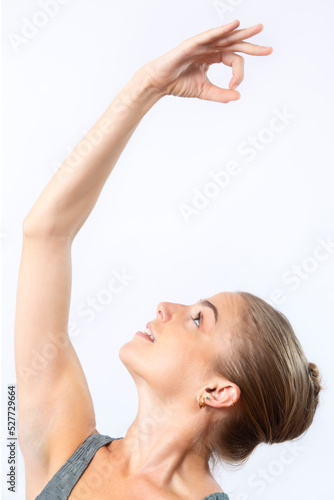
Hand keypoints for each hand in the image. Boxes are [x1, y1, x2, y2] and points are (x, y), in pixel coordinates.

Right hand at [139, 20, 272, 102]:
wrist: (159, 83)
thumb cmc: (179, 84)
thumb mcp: (204, 91)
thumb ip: (221, 94)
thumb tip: (238, 97)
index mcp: (213, 57)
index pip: (234, 60)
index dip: (239, 73)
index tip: (235, 85)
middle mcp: (210, 48)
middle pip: (235, 43)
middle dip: (252, 45)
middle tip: (269, 50)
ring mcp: (202, 44)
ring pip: (226, 36)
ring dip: (242, 32)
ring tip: (258, 29)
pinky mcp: (192, 44)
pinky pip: (209, 36)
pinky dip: (222, 30)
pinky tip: (234, 25)